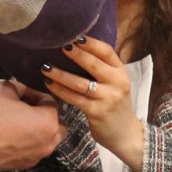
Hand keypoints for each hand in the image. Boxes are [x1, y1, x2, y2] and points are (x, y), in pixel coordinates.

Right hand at [0, 79, 65, 171]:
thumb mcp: (3, 89)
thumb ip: (18, 85)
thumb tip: (22, 89)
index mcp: (49, 121)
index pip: (50, 102)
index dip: (36, 94)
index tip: (22, 92)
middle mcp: (49, 141)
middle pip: (56, 124)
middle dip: (45, 115)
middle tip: (26, 108)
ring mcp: (38, 156)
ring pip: (47, 139)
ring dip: (38, 130)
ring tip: (19, 123)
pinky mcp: (25, 165)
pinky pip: (34, 150)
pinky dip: (29, 142)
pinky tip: (12, 136)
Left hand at [40, 36, 144, 171]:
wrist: (126, 135)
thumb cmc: (115, 105)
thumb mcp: (115, 83)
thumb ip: (101, 69)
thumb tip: (76, 50)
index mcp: (121, 72)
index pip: (107, 52)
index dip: (91, 43)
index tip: (76, 36)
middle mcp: (117, 82)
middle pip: (93, 64)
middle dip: (75, 54)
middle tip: (59, 46)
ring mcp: (108, 98)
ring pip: (80, 82)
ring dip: (61, 74)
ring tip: (45, 67)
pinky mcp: (97, 112)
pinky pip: (74, 98)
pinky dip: (60, 90)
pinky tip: (49, 84)